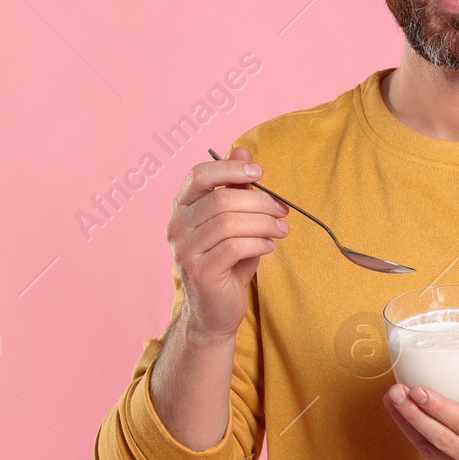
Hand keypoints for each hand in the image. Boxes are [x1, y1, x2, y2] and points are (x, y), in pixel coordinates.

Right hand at [166, 146, 289, 341]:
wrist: (217, 309)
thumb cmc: (227, 260)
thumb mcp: (234, 220)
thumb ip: (236, 188)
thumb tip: (242, 150)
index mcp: (182, 207)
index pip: (199, 175)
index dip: (230, 169)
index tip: (259, 172)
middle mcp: (176, 226)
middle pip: (221, 200)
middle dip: (260, 202)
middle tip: (282, 210)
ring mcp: (184, 250)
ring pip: (229, 223)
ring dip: (263, 223)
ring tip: (280, 229)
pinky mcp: (199, 272)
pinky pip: (234, 247)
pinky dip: (259, 243)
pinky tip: (268, 247)